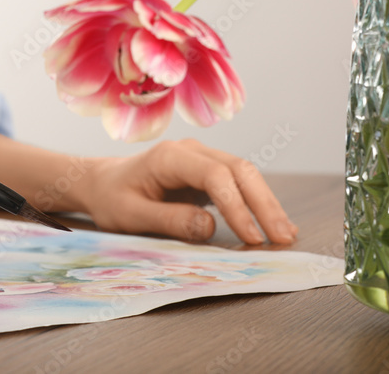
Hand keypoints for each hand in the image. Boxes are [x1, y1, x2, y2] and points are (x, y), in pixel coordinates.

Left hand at [77, 139, 297, 244]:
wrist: (102, 183)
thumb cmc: (112, 198)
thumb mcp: (131, 215)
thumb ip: (169, 220)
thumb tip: (209, 227)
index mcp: (170, 157)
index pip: (215, 176)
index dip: (237, 206)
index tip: (252, 238)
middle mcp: (191, 151)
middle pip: (239, 169)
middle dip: (264, 204)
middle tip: (283, 238)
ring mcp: (202, 158)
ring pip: (245, 174)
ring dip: (266, 203)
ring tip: (286, 234)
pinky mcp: (208, 172)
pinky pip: (239, 183)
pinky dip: (258, 202)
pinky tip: (274, 223)